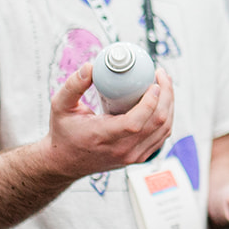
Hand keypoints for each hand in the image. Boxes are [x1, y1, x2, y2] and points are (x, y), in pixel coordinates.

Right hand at [44, 64, 174, 178]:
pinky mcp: (139, 157)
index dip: (150, 102)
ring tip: (163, 85)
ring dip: (169, 105)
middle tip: (161, 76)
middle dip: (166, 95)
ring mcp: (133, 156)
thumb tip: (91, 67)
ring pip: (164, 130)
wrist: (65, 162)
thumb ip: (73, 85)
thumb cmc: (64, 133)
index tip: (153, 83)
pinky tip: (161, 102)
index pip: (135, 123)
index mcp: (103, 137)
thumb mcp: (60, 106)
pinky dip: (166, 118)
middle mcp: (122, 150)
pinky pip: (161, 137)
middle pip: (158, 123)